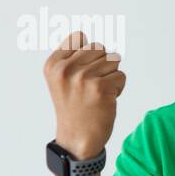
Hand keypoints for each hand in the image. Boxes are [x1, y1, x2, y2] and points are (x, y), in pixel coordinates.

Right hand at [43, 31, 125, 158]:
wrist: (77, 139)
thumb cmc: (75, 107)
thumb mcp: (62, 79)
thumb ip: (72, 56)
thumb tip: (87, 36)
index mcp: (53, 64)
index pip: (80, 37)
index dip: (89, 55)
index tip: (82, 74)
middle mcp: (65, 69)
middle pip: (100, 48)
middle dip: (102, 66)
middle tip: (91, 87)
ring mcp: (82, 77)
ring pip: (113, 61)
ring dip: (111, 78)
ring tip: (97, 95)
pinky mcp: (101, 88)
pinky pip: (121, 76)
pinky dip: (118, 89)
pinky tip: (105, 101)